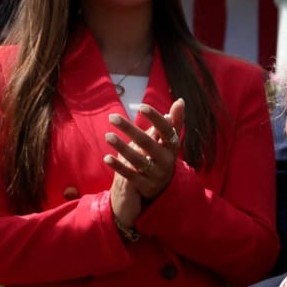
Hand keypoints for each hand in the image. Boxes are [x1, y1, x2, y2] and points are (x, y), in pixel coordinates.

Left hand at [105, 98, 185, 226]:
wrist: (164, 186)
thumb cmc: (163, 154)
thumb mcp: (170, 140)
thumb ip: (174, 122)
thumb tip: (180, 101)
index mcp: (172, 147)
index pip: (166, 130)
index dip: (155, 118)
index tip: (141, 106)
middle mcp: (166, 161)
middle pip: (148, 143)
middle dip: (130, 130)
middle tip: (112, 117)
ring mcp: (155, 174)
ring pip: (138, 160)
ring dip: (122, 147)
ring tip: (108, 136)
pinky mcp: (144, 185)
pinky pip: (130, 175)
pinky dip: (118, 166)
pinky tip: (106, 157)